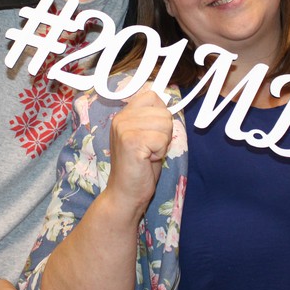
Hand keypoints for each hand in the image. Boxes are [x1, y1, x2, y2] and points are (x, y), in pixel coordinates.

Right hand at [106, 89, 173, 217]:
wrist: (126, 193)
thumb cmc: (140, 167)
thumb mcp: (146, 136)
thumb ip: (152, 118)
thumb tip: (168, 104)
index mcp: (124, 114)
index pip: (153, 96)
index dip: (161, 115)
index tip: (152, 134)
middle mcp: (121, 118)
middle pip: (163, 112)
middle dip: (164, 133)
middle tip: (150, 148)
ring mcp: (124, 129)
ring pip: (165, 125)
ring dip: (163, 143)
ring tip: (148, 154)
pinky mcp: (131, 142)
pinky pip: (162, 140)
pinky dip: (160, 152)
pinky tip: (147, 160)